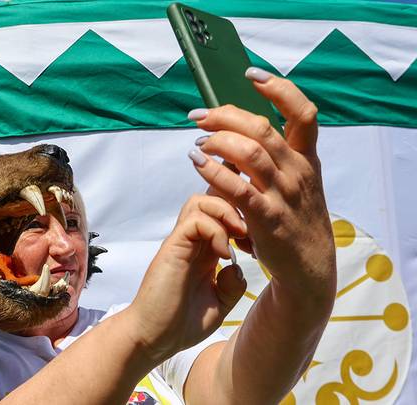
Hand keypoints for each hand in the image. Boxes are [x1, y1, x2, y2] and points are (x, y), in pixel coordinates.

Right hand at [123, 194, 247, 361]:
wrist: (154, 338)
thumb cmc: (180, 324)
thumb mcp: (219, 303)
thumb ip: (231, 284)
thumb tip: (238, 267)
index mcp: (204, 251)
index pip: (219, 213)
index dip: (240, 213)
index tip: (258, 235)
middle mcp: (192, 242)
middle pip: (210, 197)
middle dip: (235, 204)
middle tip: (250, 232)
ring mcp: (181, 243)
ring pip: (201, 201)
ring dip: (225, 213)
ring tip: (238, 237)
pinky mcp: (173, 248)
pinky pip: (195, 221)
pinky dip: (215, 230)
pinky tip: (223, 254)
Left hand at [188, 68, 335, 301]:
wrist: (308, 269)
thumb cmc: (294, 219)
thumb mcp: (295, 182)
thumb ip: (272, 156)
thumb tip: (235, 128)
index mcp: (307, 159)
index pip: (303, 114)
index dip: (279, 89)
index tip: (251, 75)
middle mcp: (299, 172)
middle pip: (263, 129)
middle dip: (227, 116)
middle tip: (199, 116)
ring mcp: (285, 196)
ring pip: (250, 154)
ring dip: (218, 141)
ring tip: (197, 140)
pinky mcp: (268, 219)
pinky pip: (239, 189)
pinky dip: (214, 171)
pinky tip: (197, 162)